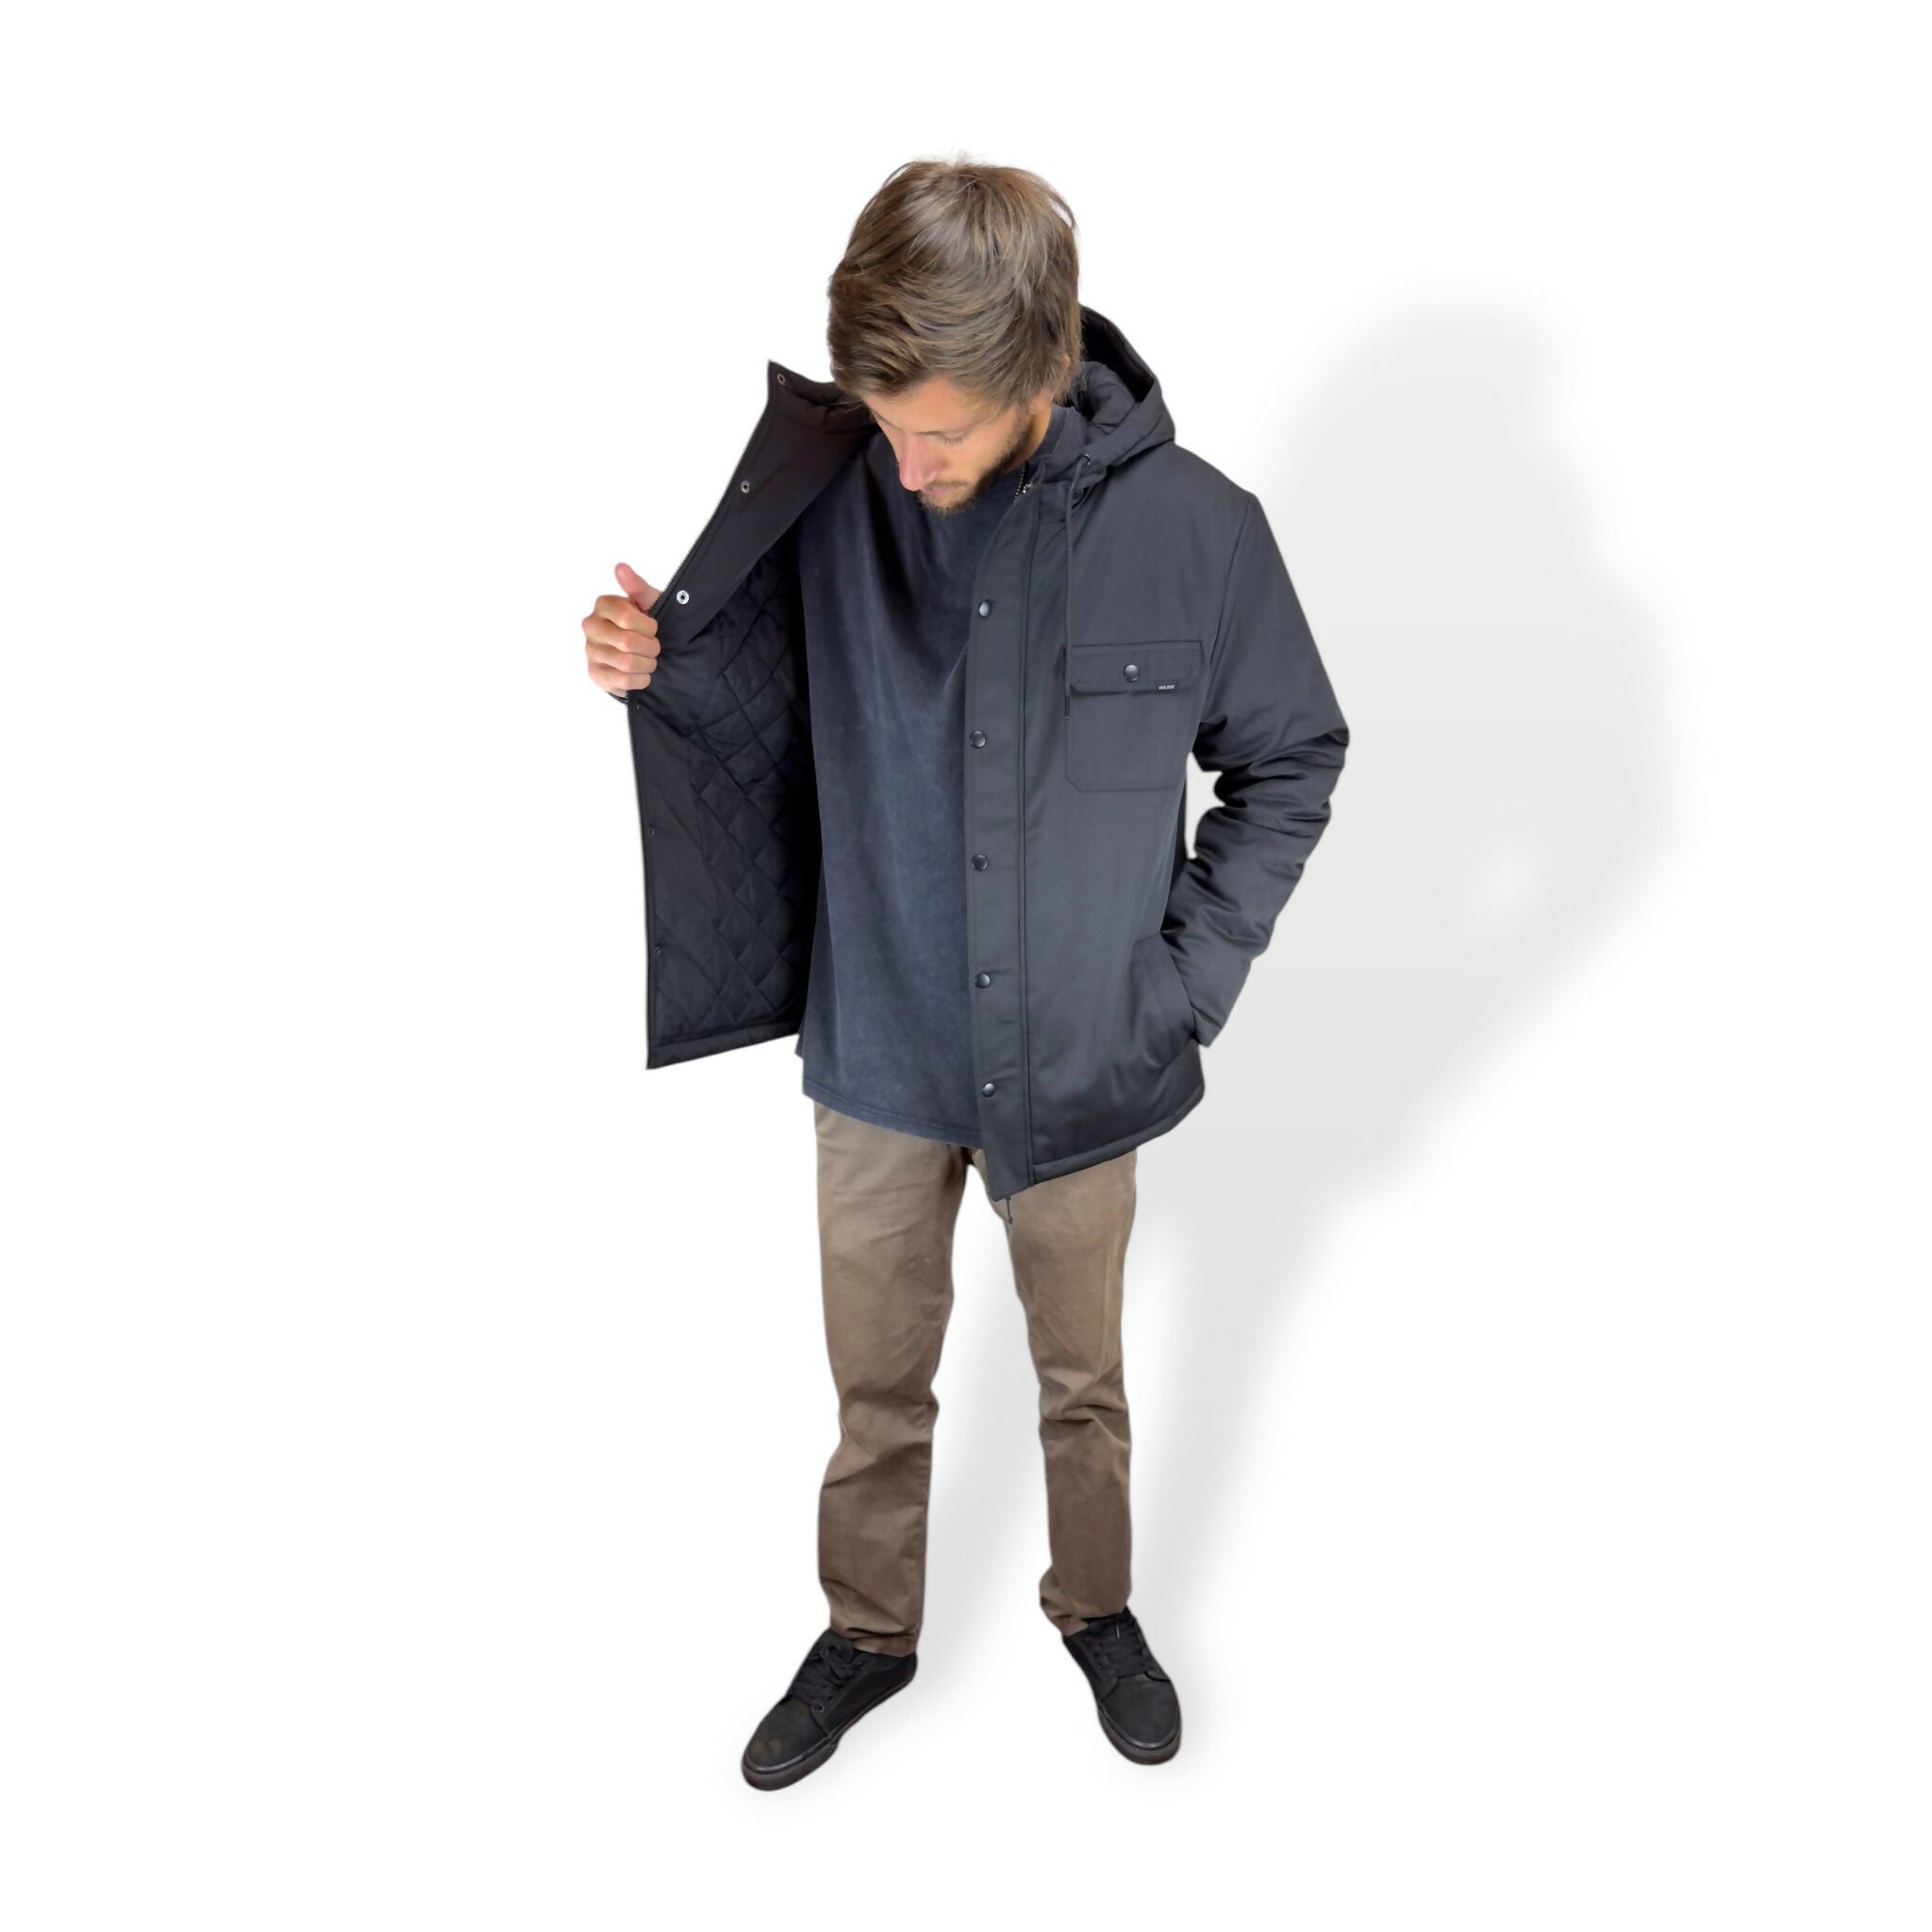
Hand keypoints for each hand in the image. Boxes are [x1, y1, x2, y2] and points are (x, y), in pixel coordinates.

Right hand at [583, 562, 664, 694]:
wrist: (641, 649)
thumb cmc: (645, 621)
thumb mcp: (647, 601)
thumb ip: (637, 586)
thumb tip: (621, 567)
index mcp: (603, 605)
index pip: (627, 618)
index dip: (648, 627)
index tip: (653, 628)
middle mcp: (591, 626)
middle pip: (627, 642)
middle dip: (651, 647)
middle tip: (655, 647)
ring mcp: (591, 651)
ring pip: (627, 663)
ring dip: (647, 664)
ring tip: (649, 660)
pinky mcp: (595, 673)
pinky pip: (623, 681)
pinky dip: (641, 680)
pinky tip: (642, 673)